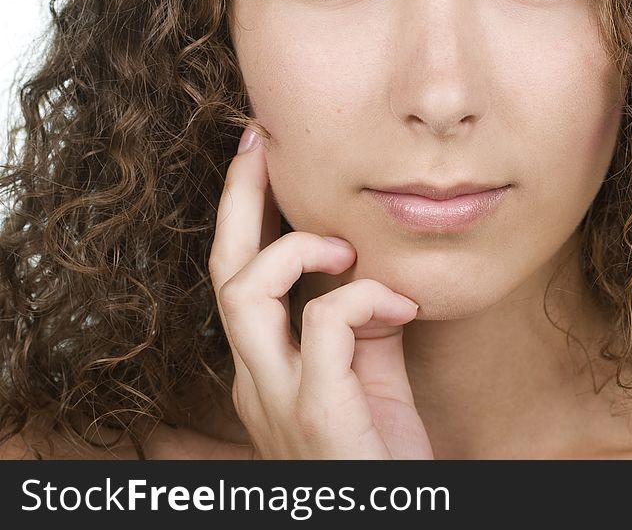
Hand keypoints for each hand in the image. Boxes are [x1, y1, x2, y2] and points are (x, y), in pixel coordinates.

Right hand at [208, 128, 433, 458]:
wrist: (391, 516)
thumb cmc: (382, 454)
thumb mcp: (369, 376)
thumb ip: (360, 324)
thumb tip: (367, 272)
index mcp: (265, 367)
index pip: (237, 276)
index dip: (243, 213)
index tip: (259, 157)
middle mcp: (256, 380)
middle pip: (223, 272)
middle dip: (237, 198)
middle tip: (260, 143)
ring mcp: (279, 400)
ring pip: (245, 294)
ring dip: (297, 251)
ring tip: (346, 248)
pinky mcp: (317, 415)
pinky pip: (324, 326)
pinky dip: (364, 299)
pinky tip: (402, 310)